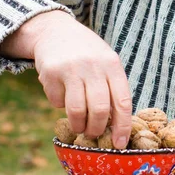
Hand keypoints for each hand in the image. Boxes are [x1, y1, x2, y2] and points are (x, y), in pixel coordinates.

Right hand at [2, 10, 131, 148]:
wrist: (56, 31)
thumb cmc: (87, 52)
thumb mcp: (106, 61)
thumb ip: (112, 86)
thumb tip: (116, 123)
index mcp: (112, 64)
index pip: (122, 101)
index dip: (122, 126)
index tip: (120, 143)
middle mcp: (94, 66)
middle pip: (99, 109)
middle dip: (96, 129)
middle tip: (94, 133)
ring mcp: (72, 69)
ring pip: (77, 111)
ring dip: (78, 125)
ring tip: (79, 125)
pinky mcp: (51, 73)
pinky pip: (57, 102)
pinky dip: (60, 105)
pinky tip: (62, 93)